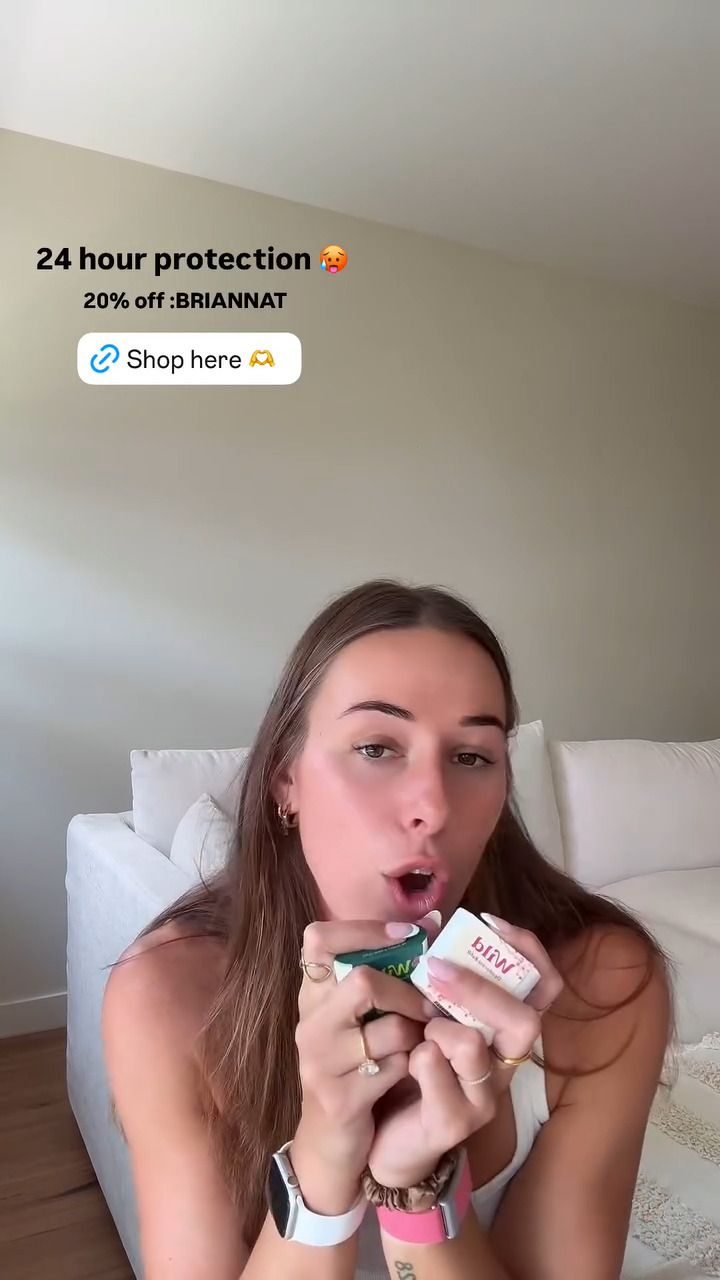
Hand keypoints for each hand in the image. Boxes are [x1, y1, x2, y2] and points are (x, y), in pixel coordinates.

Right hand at [293, 915, 441, 1188]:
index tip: (409, 935)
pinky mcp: (340, 1098)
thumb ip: (386, 972)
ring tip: (423, 1040)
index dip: (365, 930)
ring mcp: (321, 1062)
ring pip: (390, 1028)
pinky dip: (414, 1065)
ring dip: (417, 1033)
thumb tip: (434, 921)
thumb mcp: (358, 1015)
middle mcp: (310, 1023)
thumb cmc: (353, 1064)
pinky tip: (413, 1069)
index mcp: (312, 994)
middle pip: (362, 980)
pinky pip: (396, 1067)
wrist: (330, 1141)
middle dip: (407, 991)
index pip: (319, 939)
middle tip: (428, 1004)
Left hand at [366, 917, 563, 1186]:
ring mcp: (484, 1096)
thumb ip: (438, 972)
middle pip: (526, 1020)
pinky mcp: (454, 1122)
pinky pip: (436, 1073)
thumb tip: (433, 919)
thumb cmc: (411, 1060)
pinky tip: (405, 1061)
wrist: (385, 1132)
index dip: (529, 950)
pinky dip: (415, 1058)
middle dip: (477, 987)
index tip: (488, 923)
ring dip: (437, 1028)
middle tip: (433, 969)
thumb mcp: (428, 1011)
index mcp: (504, 1029)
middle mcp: (505, 1061)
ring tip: (418, 1033)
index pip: (545, 986)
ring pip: (474, 1046)